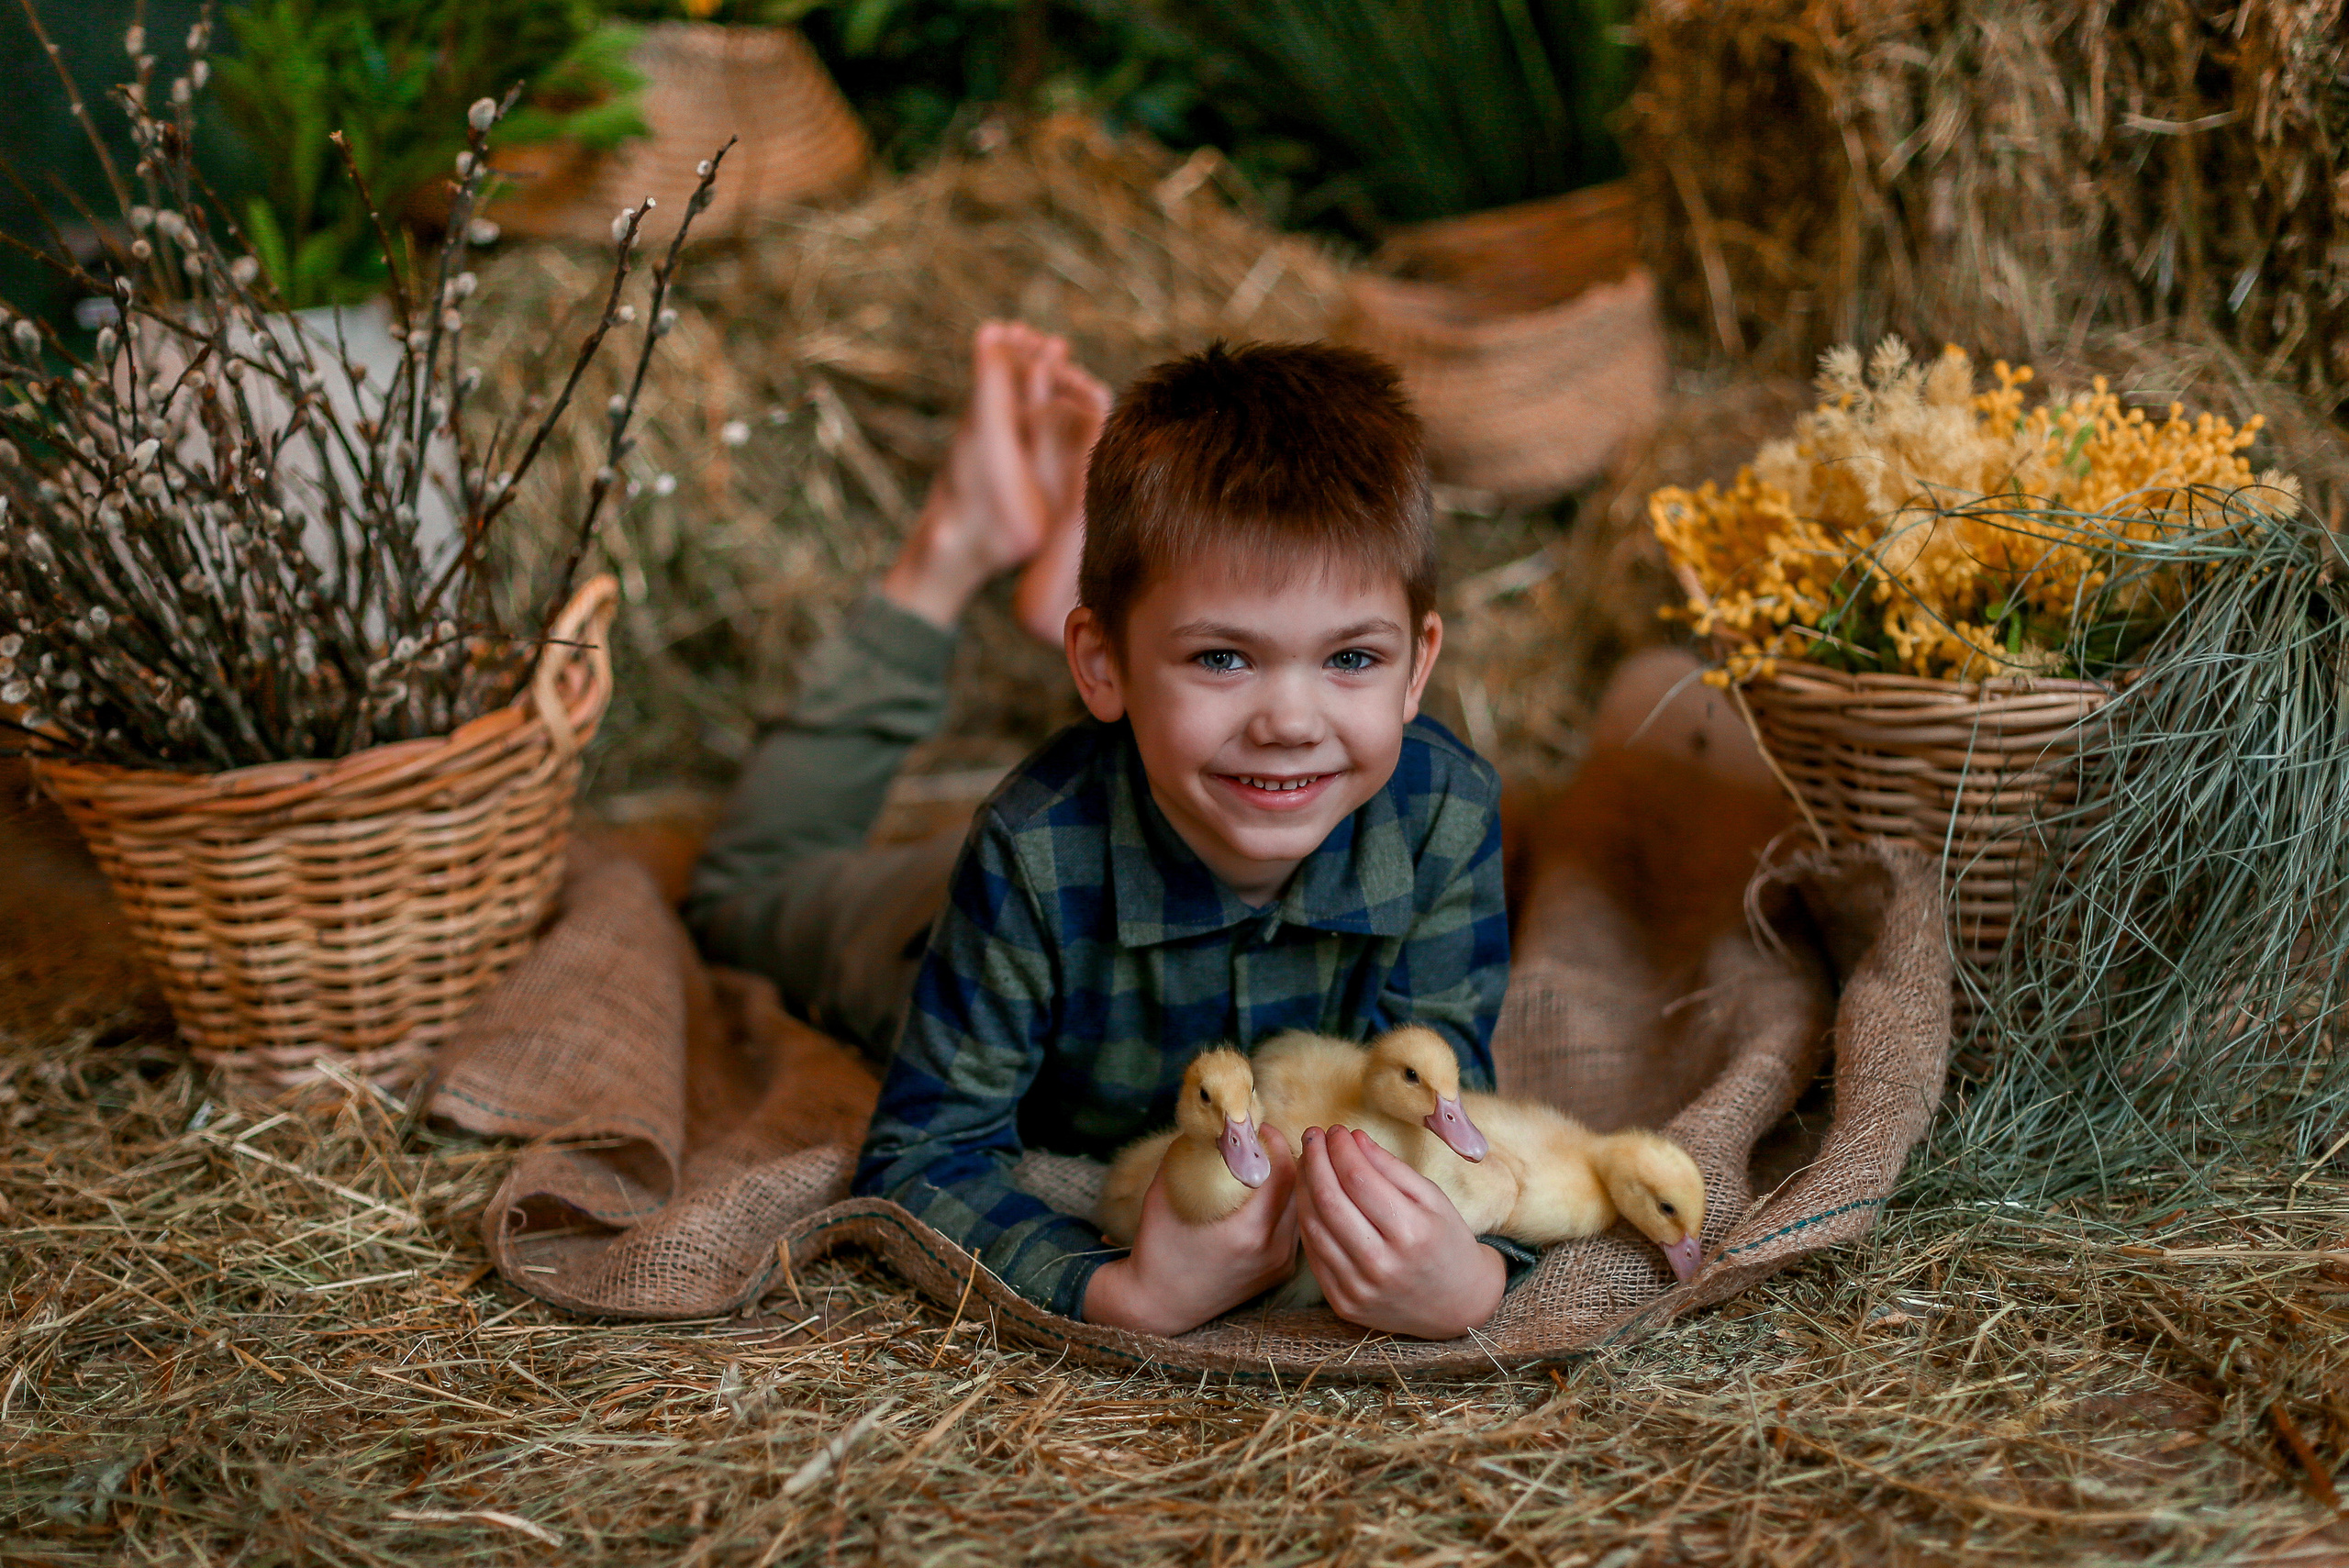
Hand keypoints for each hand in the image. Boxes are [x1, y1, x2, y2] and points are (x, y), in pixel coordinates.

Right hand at [1082, 1127, 1297, 1336]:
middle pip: (1300, 1186)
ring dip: (1289, 1180)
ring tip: (1266, 1165)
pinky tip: (1266, 1195)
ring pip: (1301, 1205)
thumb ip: (1194, 1153)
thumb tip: (1218, 1122)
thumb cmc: (1159, 1246)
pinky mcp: (1281, 1270)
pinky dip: (1285, 1204)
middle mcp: (1273, 1250)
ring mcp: (1280, 1263)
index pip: (1284, 1171)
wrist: (1159, 1303)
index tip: (1259, 1128)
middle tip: (1265, 1142)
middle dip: (1286, 1156)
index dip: (1275, 1141)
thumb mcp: (1167, 1192)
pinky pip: (1294, 1224)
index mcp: (1248, 1231)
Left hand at [1295, 1126, 1505, 1338]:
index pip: (1358, 1178)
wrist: (1457, 1304)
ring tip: (1307, 1162)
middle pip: (1330, 1200)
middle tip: (1313, 1137)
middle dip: (1315, 1160)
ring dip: (1304, 1187)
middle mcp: (1382, 1263)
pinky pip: (1313, 1254)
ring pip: (1314, 1226)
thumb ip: (1391, 1167)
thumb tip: (1353, 1138)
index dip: (1340, 1149)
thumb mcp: (1432, 1198)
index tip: (1336, 1130)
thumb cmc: (1447, 1242)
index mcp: (1411, 1232)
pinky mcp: (1344, 1303)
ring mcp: (1359, 1287)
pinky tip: (1310, 1196)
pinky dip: (1306, 1220)